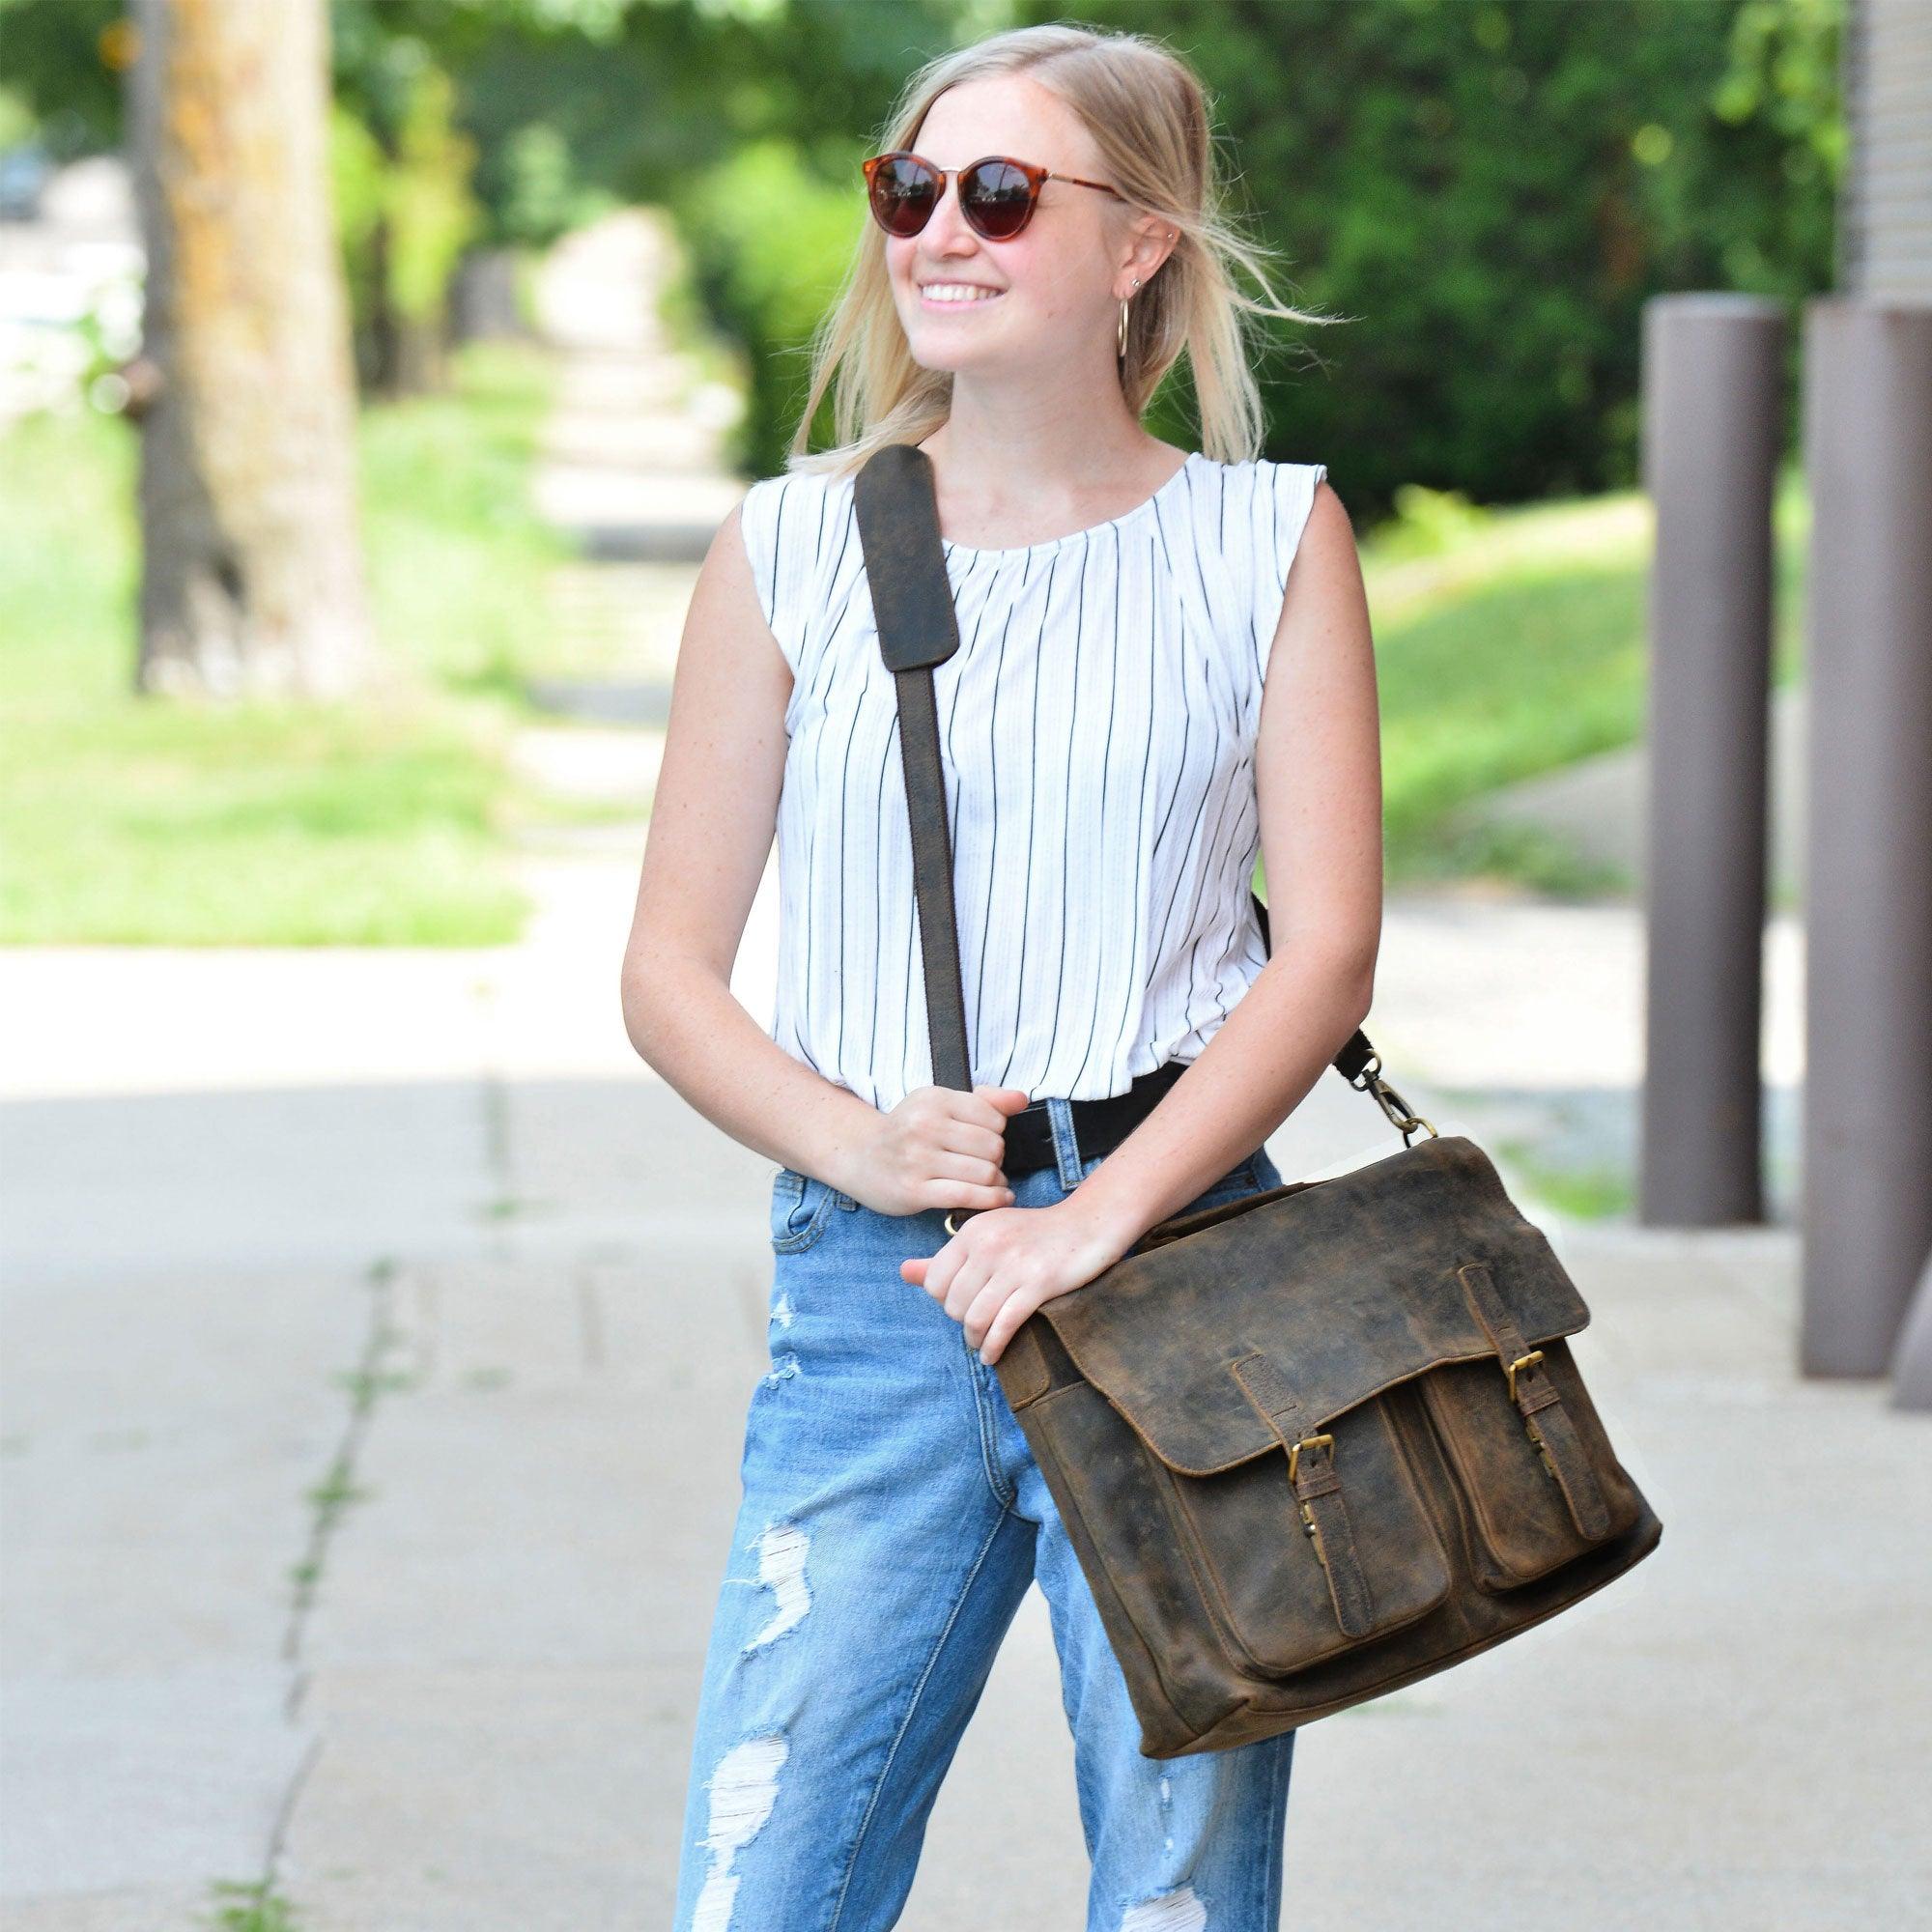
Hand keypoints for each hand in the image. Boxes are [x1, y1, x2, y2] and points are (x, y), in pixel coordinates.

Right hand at [842, 1083, 1030, 1218]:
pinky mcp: (915, 1191)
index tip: (984, 1141)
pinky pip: (968, 1196)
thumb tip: (1021, 1100)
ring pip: (985, 1173)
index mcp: (934, 1099)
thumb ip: (985, 1100)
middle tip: (986, 1164)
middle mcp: (924, 1126)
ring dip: (995, 1182)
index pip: (994, 1117)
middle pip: (993, 1146)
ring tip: (990, 1182)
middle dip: (996, 1159)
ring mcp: (918, 1159)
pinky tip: (998, 1198)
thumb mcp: (940, 1105)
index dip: (997, 1132)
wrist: (861, 1156)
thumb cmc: (908, 1131)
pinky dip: (991, 1200)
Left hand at [901, 1192, 1136, 1365]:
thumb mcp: (987, 1235)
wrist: (1087, 1225)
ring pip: (975, 1317)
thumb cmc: (1034, 1234)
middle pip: (953, 1304)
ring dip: (975, 1338)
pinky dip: (994, 1346)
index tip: (959, 1306)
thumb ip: (946, 1258)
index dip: (944, 1301)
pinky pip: (1004, 1324)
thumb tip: (904, 1273)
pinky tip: (992, 1354)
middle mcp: (988, 1246)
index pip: (935, 1282)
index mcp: (972, 1232)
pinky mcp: (1038, 1283)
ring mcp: (1013, 1265)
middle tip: (975, 1325)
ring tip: (981, 1343)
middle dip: (961, 1321)